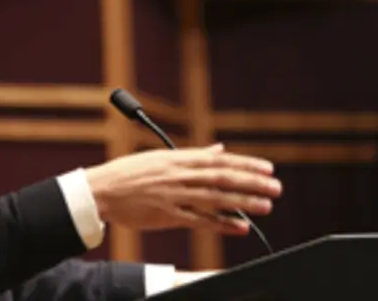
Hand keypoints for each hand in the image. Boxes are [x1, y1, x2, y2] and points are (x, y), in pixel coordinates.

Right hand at [84, 143, 280, 233]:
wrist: (101, 190)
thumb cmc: (127, 173)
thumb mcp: (159, 157)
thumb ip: (192, 155)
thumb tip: (218, 150)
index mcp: (177, 159)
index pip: (219, 160)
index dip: (246, 164)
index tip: (267, 168)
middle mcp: (179, 175)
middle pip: (222, 178)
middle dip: (251, 183)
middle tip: (275, 187)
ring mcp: (174, 196)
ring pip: (215, 199)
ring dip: (243, 202)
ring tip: (266, 206)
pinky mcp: (168, 215)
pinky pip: (199, 220)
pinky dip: (221, 224)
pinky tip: (240, 227)